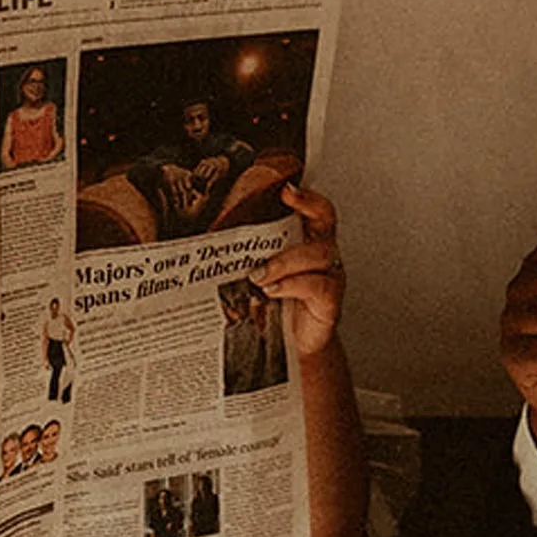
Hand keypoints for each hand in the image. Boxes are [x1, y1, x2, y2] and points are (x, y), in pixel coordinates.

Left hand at [253, 184, 344, 358]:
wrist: (290, 347)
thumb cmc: (276, 307)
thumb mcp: (260, 274)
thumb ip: (247, 255)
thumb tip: (206, 240)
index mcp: (307, 241)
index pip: (316, 209)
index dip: (306, 196)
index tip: (286, 189)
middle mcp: (322, 254)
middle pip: (324, 220)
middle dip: (306, 208)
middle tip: (284, 205)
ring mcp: (330, 276)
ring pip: (317, 254)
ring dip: (284, 260)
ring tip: (259, 274)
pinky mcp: (330, 302)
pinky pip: (317, 285)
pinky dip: (291, 285)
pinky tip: (272, 289)